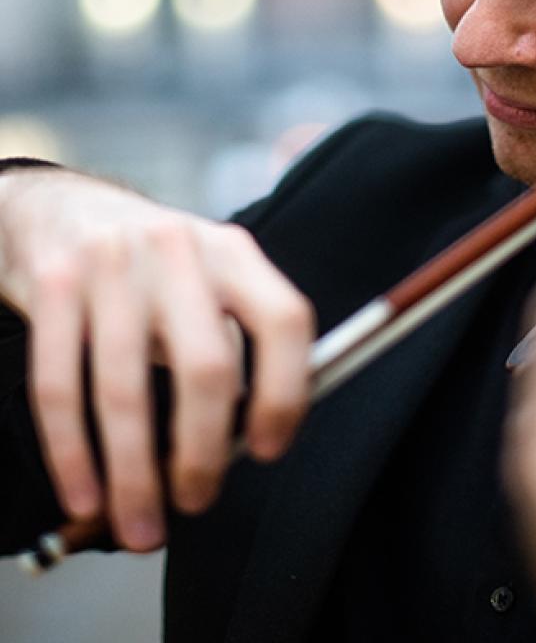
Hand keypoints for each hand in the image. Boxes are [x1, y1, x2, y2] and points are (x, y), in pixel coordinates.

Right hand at [0, 168, 313, 551]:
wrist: (62, 208)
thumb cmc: (149, 264)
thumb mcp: (206, 277)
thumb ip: (233, 339)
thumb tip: (245, 441)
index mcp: (232, 252)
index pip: (284, 321)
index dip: (286, 393)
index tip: (267, 448)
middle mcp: (179, 250)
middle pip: (207, 367)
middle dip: (202, 454)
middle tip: (196, 500)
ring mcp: (112, 264)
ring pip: (126, 389)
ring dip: (134, 474)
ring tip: (140, 522)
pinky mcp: (54, 283)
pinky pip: (60, 385)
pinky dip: (71, 453)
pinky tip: (85, 491)